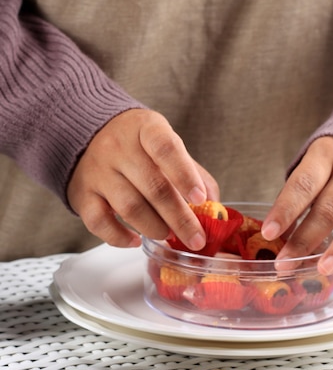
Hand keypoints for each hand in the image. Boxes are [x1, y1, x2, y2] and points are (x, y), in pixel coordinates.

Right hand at [67, 108, 218, 248]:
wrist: (87, 135)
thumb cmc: (136, 145)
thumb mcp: (166, 144)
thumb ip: (192, 172)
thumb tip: (214, 205)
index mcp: (146, 129)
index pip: (166, 148)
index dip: (185, 175)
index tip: (200, 199)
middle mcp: (118, 148)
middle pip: (153, 186)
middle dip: (180, 218)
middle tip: (196, 239)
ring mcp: (98, 171)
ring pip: (129, 207)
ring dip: (155, 228)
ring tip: (169, 235)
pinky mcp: (82, 194)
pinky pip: (99, 222)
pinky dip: (119, 237)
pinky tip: (136, 240)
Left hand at [261, 136, 332, 272]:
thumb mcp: (318, 164)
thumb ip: (302, 193)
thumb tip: (278, 232)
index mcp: (327, 156)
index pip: (303, 185)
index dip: (285, 209)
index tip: (270, 232)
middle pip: (328, 207)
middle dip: (304, 238)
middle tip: (286, 262)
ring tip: (324, 268)